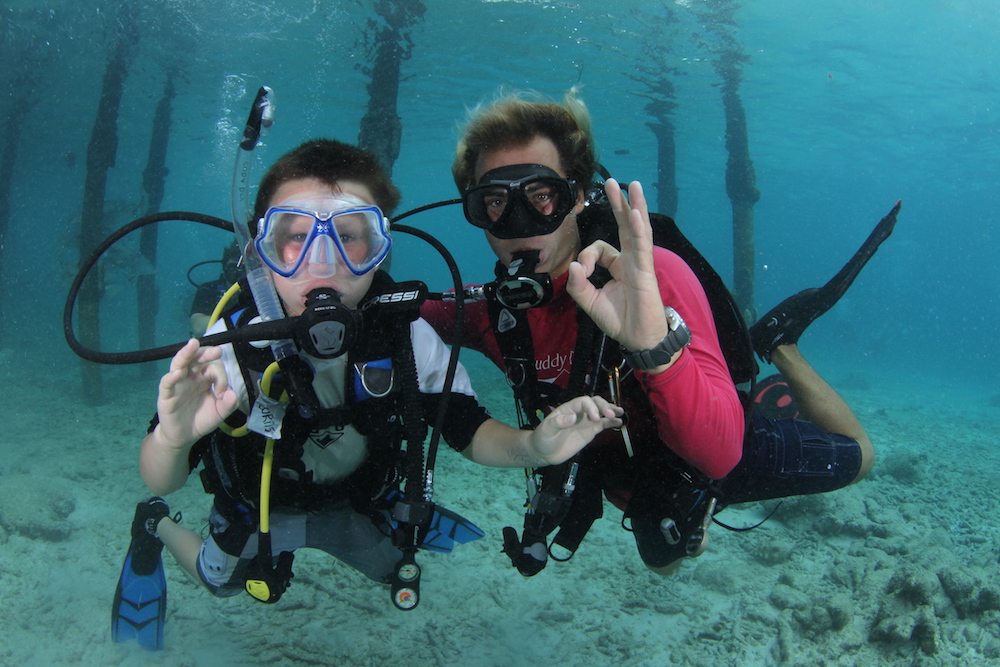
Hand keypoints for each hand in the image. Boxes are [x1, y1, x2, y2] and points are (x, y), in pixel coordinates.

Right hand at [154, 339, 237, 450]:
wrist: (184, 436)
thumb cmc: (201, 419)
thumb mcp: (220, 412)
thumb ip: (229, 404)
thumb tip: (232, 394)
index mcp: (204, 377)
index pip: (213, 366)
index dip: (220, 375)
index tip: (223, 391)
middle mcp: (190, 376)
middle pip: (196, 358)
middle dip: (206, 353)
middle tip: (217, 351)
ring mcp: (178, 384)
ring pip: (179, 363)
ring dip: (186, 353)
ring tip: (193, 344)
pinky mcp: (166, 395)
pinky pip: (167, 383)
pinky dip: (171, 377)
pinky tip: (178, 373)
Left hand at [529, 395, 622, 464]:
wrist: (544, 452)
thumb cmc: (543, 438)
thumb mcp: (547, 429)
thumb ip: (558, 423)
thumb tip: (572, 418)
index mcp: (568, 408)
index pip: (583, 402)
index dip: (591, 407)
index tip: (595, 417)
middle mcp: (579, 413)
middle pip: (594, 403)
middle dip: (604, 406)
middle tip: (611, 414)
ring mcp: (585, 422)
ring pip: (601, 412)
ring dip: (610, 411)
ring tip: (619, 413)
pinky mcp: (590, 431)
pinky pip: (603, 425)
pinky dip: (611, 423)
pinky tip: (619, 422)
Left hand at [566, 179, 668, 351]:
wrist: (639, 339)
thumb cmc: (619, 320)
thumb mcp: (590, 303)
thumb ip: (579, 285)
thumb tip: (573, 265)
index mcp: (618, 266)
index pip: (600, 248)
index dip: (587, 255)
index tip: (582, 271)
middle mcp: (630, 260)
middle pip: (624, 225)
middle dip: (618, 203)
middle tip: (611, 182)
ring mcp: (639, 263)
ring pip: (637, 229)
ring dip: (634, 206)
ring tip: (631, 185)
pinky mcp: (645, 270)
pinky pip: (641, 246)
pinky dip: (637, 228)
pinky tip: (635, 213)